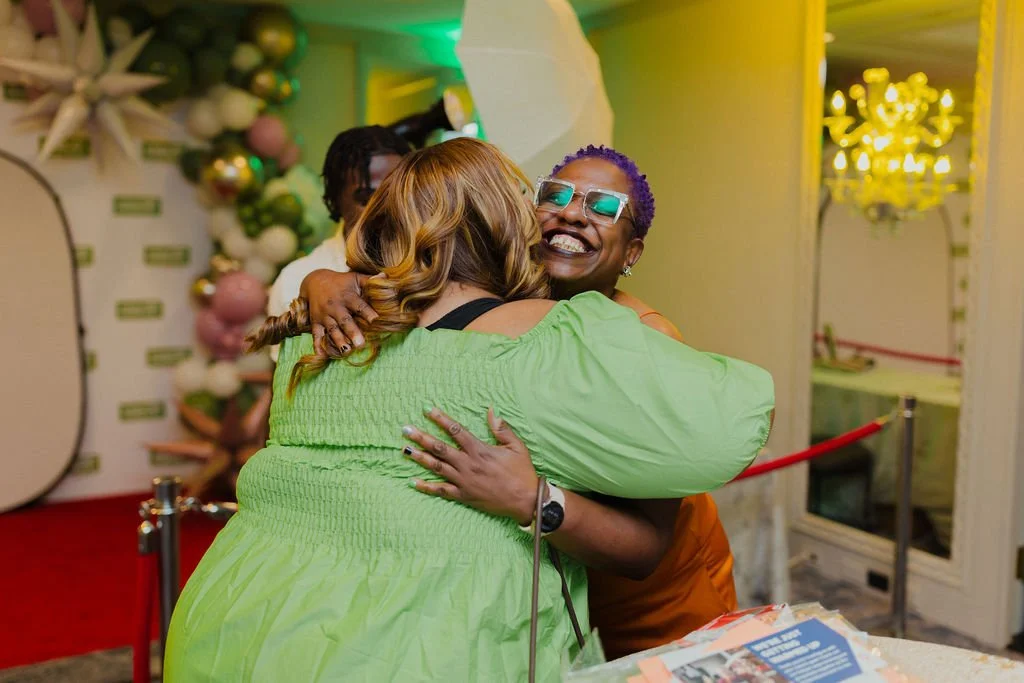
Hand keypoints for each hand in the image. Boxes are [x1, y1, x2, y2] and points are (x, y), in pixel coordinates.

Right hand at [298, 269, 377, 355]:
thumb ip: (370, 280)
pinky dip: (318, 345)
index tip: (376, 321)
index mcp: (347, 296)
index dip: (367, 312)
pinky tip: (322, 355)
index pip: (359, 305)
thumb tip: (385, 278)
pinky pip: (316, 335)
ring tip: (346, 352)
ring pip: (332, 330)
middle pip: (344, 320)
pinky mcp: (316, 322)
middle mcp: (335, 306)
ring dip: (338, 341)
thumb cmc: (342, 282)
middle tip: (361, 344)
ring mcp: (324, 315)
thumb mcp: (355, 278)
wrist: (315, 282)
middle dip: (352, 332)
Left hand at [402, 407, 539, 525]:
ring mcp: (464, 481)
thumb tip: (492, 411)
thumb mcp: (516, 446)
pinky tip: (413, 482)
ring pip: (437, 467)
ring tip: (405, 450)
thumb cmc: (522, 472)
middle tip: (406, 430)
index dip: (441, 419)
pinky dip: (427, 487)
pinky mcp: (464, 495)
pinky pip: (441, 491)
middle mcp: (468, 464)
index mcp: (479, 450)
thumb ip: (502, 429)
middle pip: (440, 448)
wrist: (525, 500)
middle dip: (421, 437)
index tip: (428, 410)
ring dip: (419, 458)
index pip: (456, 430)